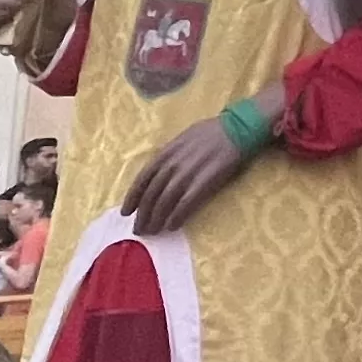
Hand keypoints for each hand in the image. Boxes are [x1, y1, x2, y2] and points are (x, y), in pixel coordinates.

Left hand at [127, 118, 254, 235]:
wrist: (236, 130)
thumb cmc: (209, 133)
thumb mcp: (180, 140)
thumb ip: (167, 156)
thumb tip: (157, 173)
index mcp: (164, 153)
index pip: (142, 179)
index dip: (132, 198)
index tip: (125, 213)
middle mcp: (171, 165)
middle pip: (151, 195)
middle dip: (143, 214)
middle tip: (139, 229)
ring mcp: (186, 175)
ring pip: (164, 202)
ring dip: (156, 219)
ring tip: (153, 231)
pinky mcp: (203, 183)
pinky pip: (185, 204)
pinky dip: (176, 217)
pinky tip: (172, 226)